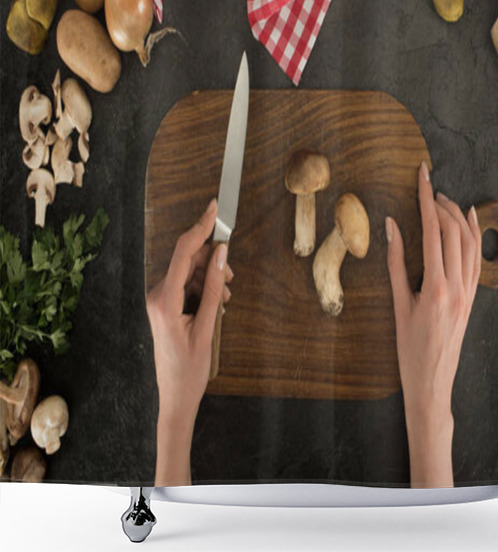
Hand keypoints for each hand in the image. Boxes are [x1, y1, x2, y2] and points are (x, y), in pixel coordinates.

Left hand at [145, 198, 231, 485]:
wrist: (176, 397)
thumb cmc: (190, 369)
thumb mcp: (207, 326)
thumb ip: (214, 287)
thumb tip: (223, 253)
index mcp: (165, 300)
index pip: (184, 252)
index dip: (200, 227)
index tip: (214, 208)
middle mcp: (157, 295)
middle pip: (189, 261)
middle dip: (214, 263)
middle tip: (232, 278)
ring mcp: (160, 300)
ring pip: (191, 272)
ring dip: (211, 278)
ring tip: (225, 298)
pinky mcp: (165, 306)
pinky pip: (188, 285)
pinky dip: (205, 288)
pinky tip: (217, 302)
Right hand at [385, 161, 481, 486]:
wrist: (432, 384)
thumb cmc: (409, 350)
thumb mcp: (397, 306)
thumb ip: (396, 264)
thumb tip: (391, 226)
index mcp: (435, 286)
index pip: (431, 230)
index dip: (425, 198)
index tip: (421, 175)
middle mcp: (457, 285)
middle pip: (453, 231)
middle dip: (441, 204)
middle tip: (426, 188)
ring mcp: (468, 291)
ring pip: (469, 242)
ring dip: (457, 216)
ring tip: (442, 200)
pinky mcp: (472, 297)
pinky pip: (476, 259)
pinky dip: (473, 235)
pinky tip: (469, 220)